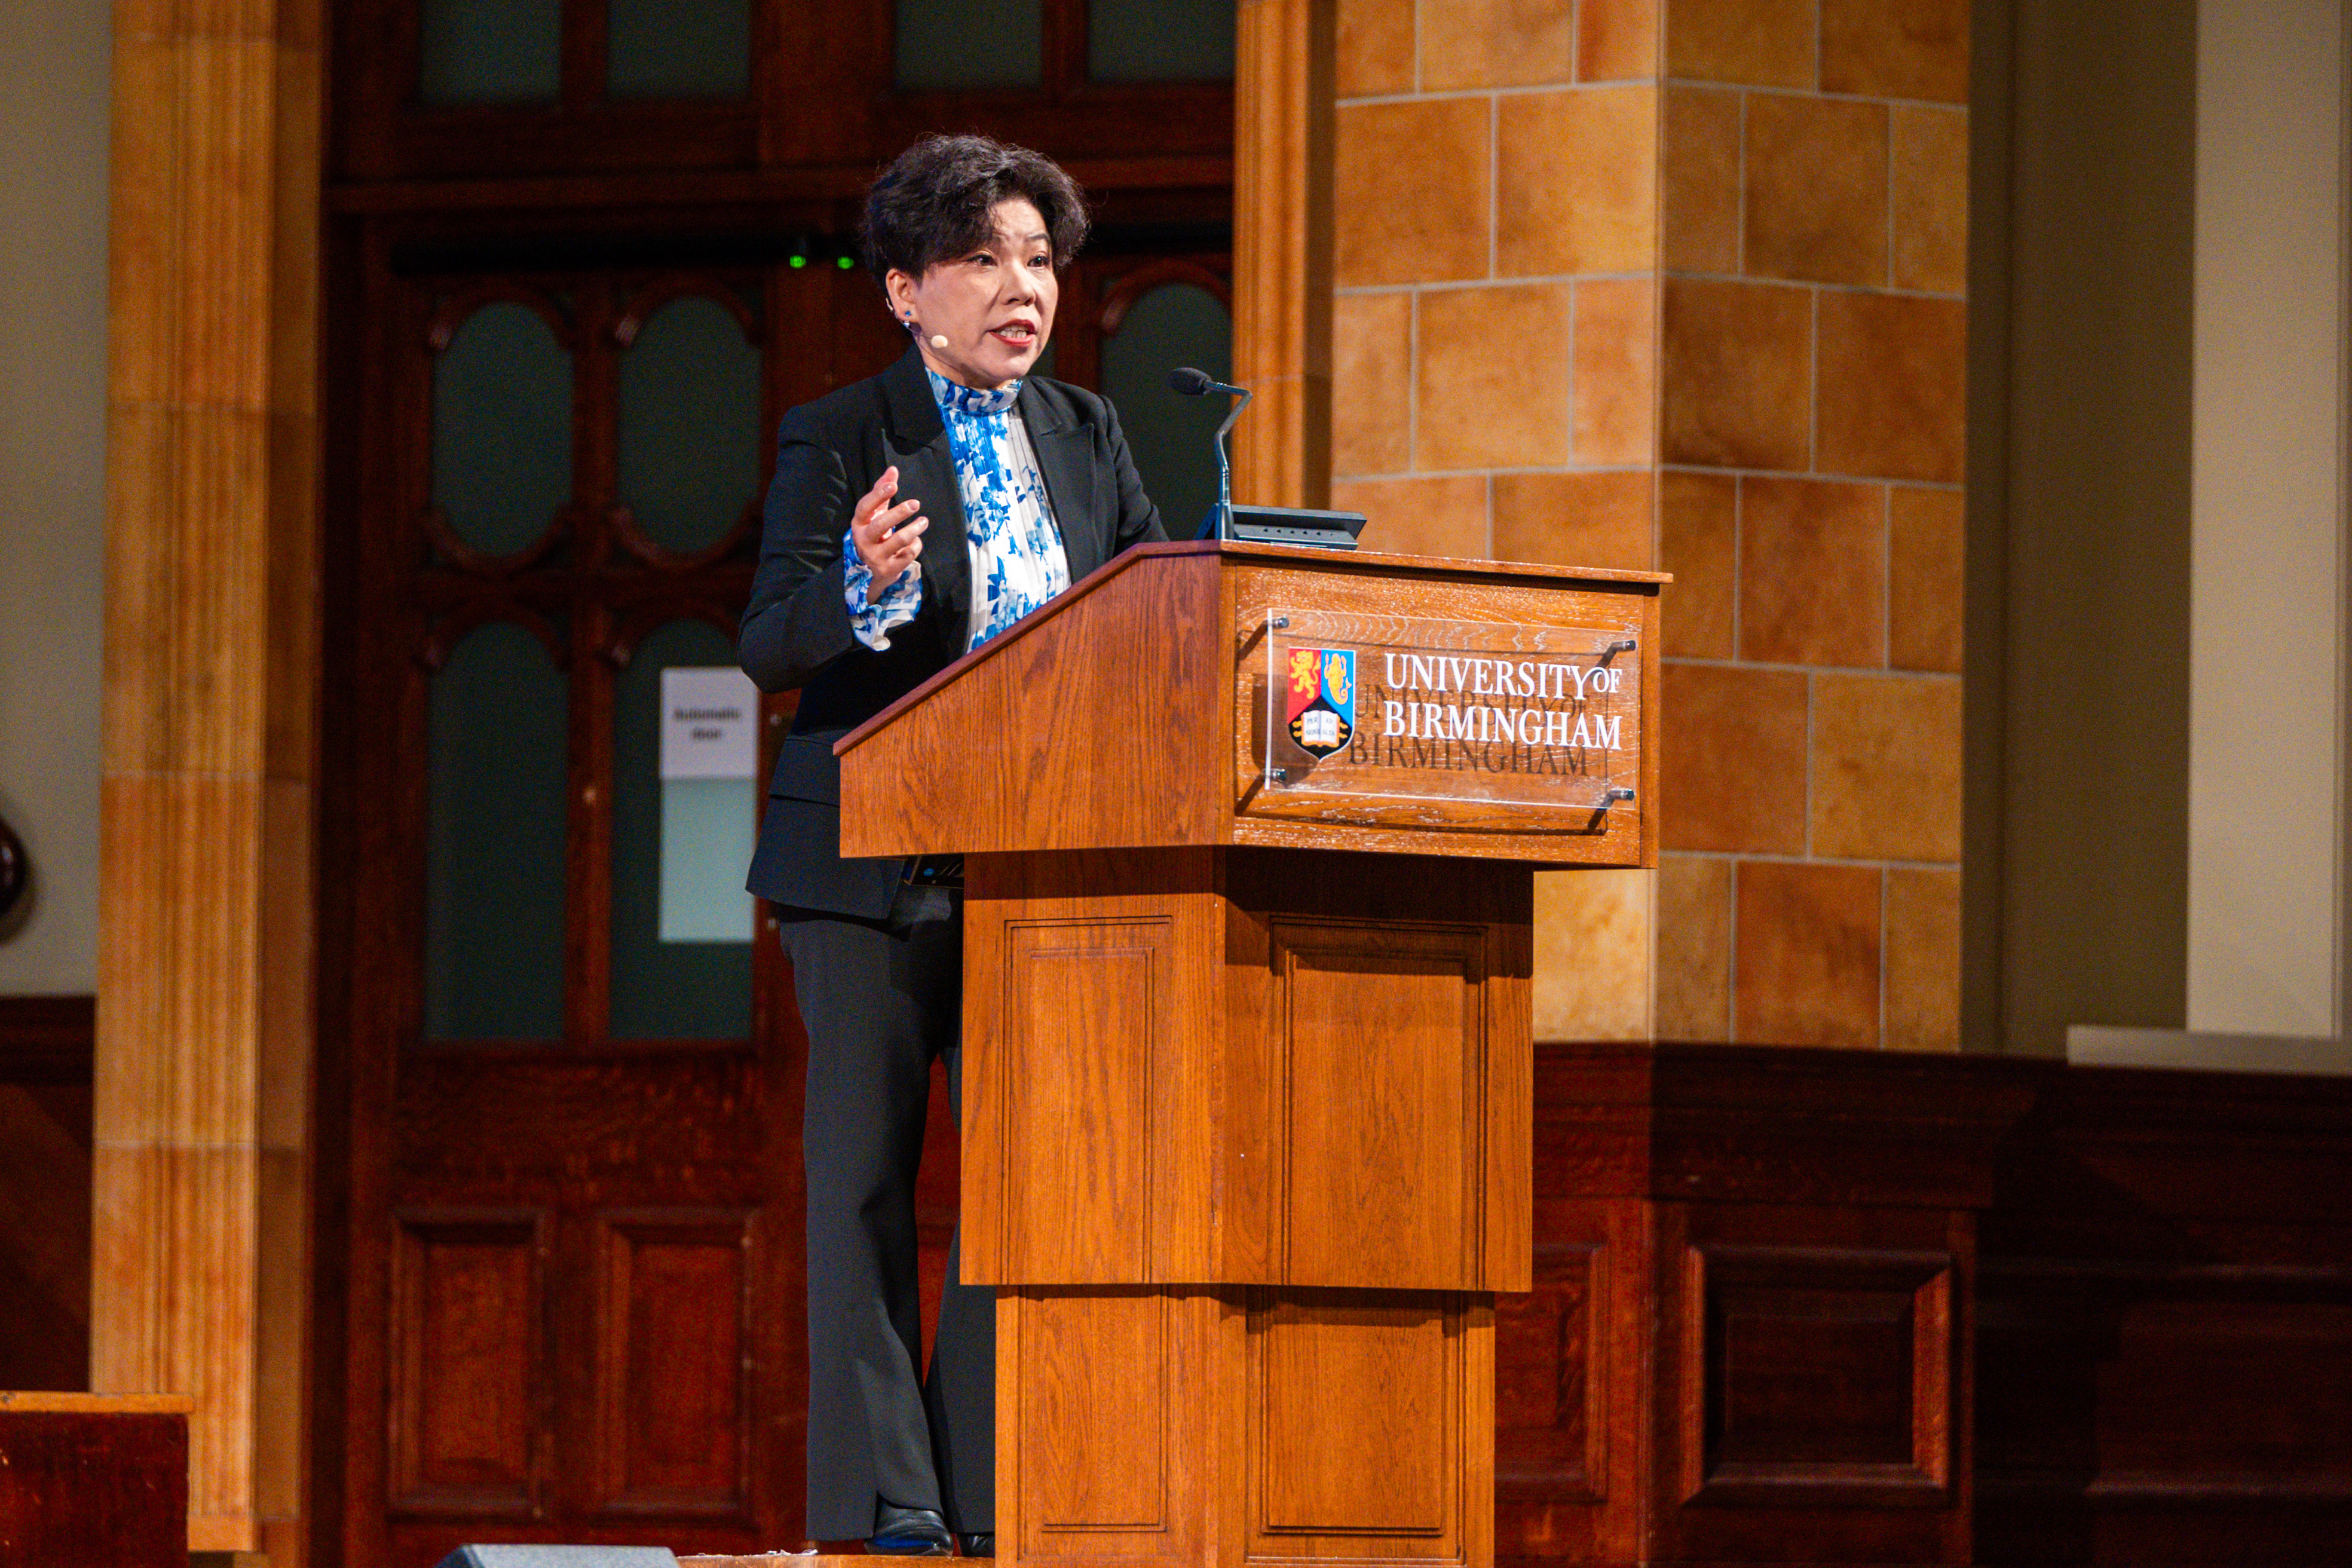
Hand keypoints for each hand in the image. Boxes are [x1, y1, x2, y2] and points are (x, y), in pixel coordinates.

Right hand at [850, 465, 927, 593]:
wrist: (869, 571)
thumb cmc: (874, 535)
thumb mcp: (875, 514)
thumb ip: (882, 491)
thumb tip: (893, 469)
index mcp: (859, 524)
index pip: (865, 507)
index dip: (878, 495)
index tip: (894, 485)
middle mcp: (864, 540)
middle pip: (880, 525)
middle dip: (899, 513)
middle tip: (915, 503)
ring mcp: (875, 556)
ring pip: (897, 541)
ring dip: (913, 530)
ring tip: (924, 521)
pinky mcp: (888, 569)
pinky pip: (907, 555)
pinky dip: (915, 546)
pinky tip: (916, 540)